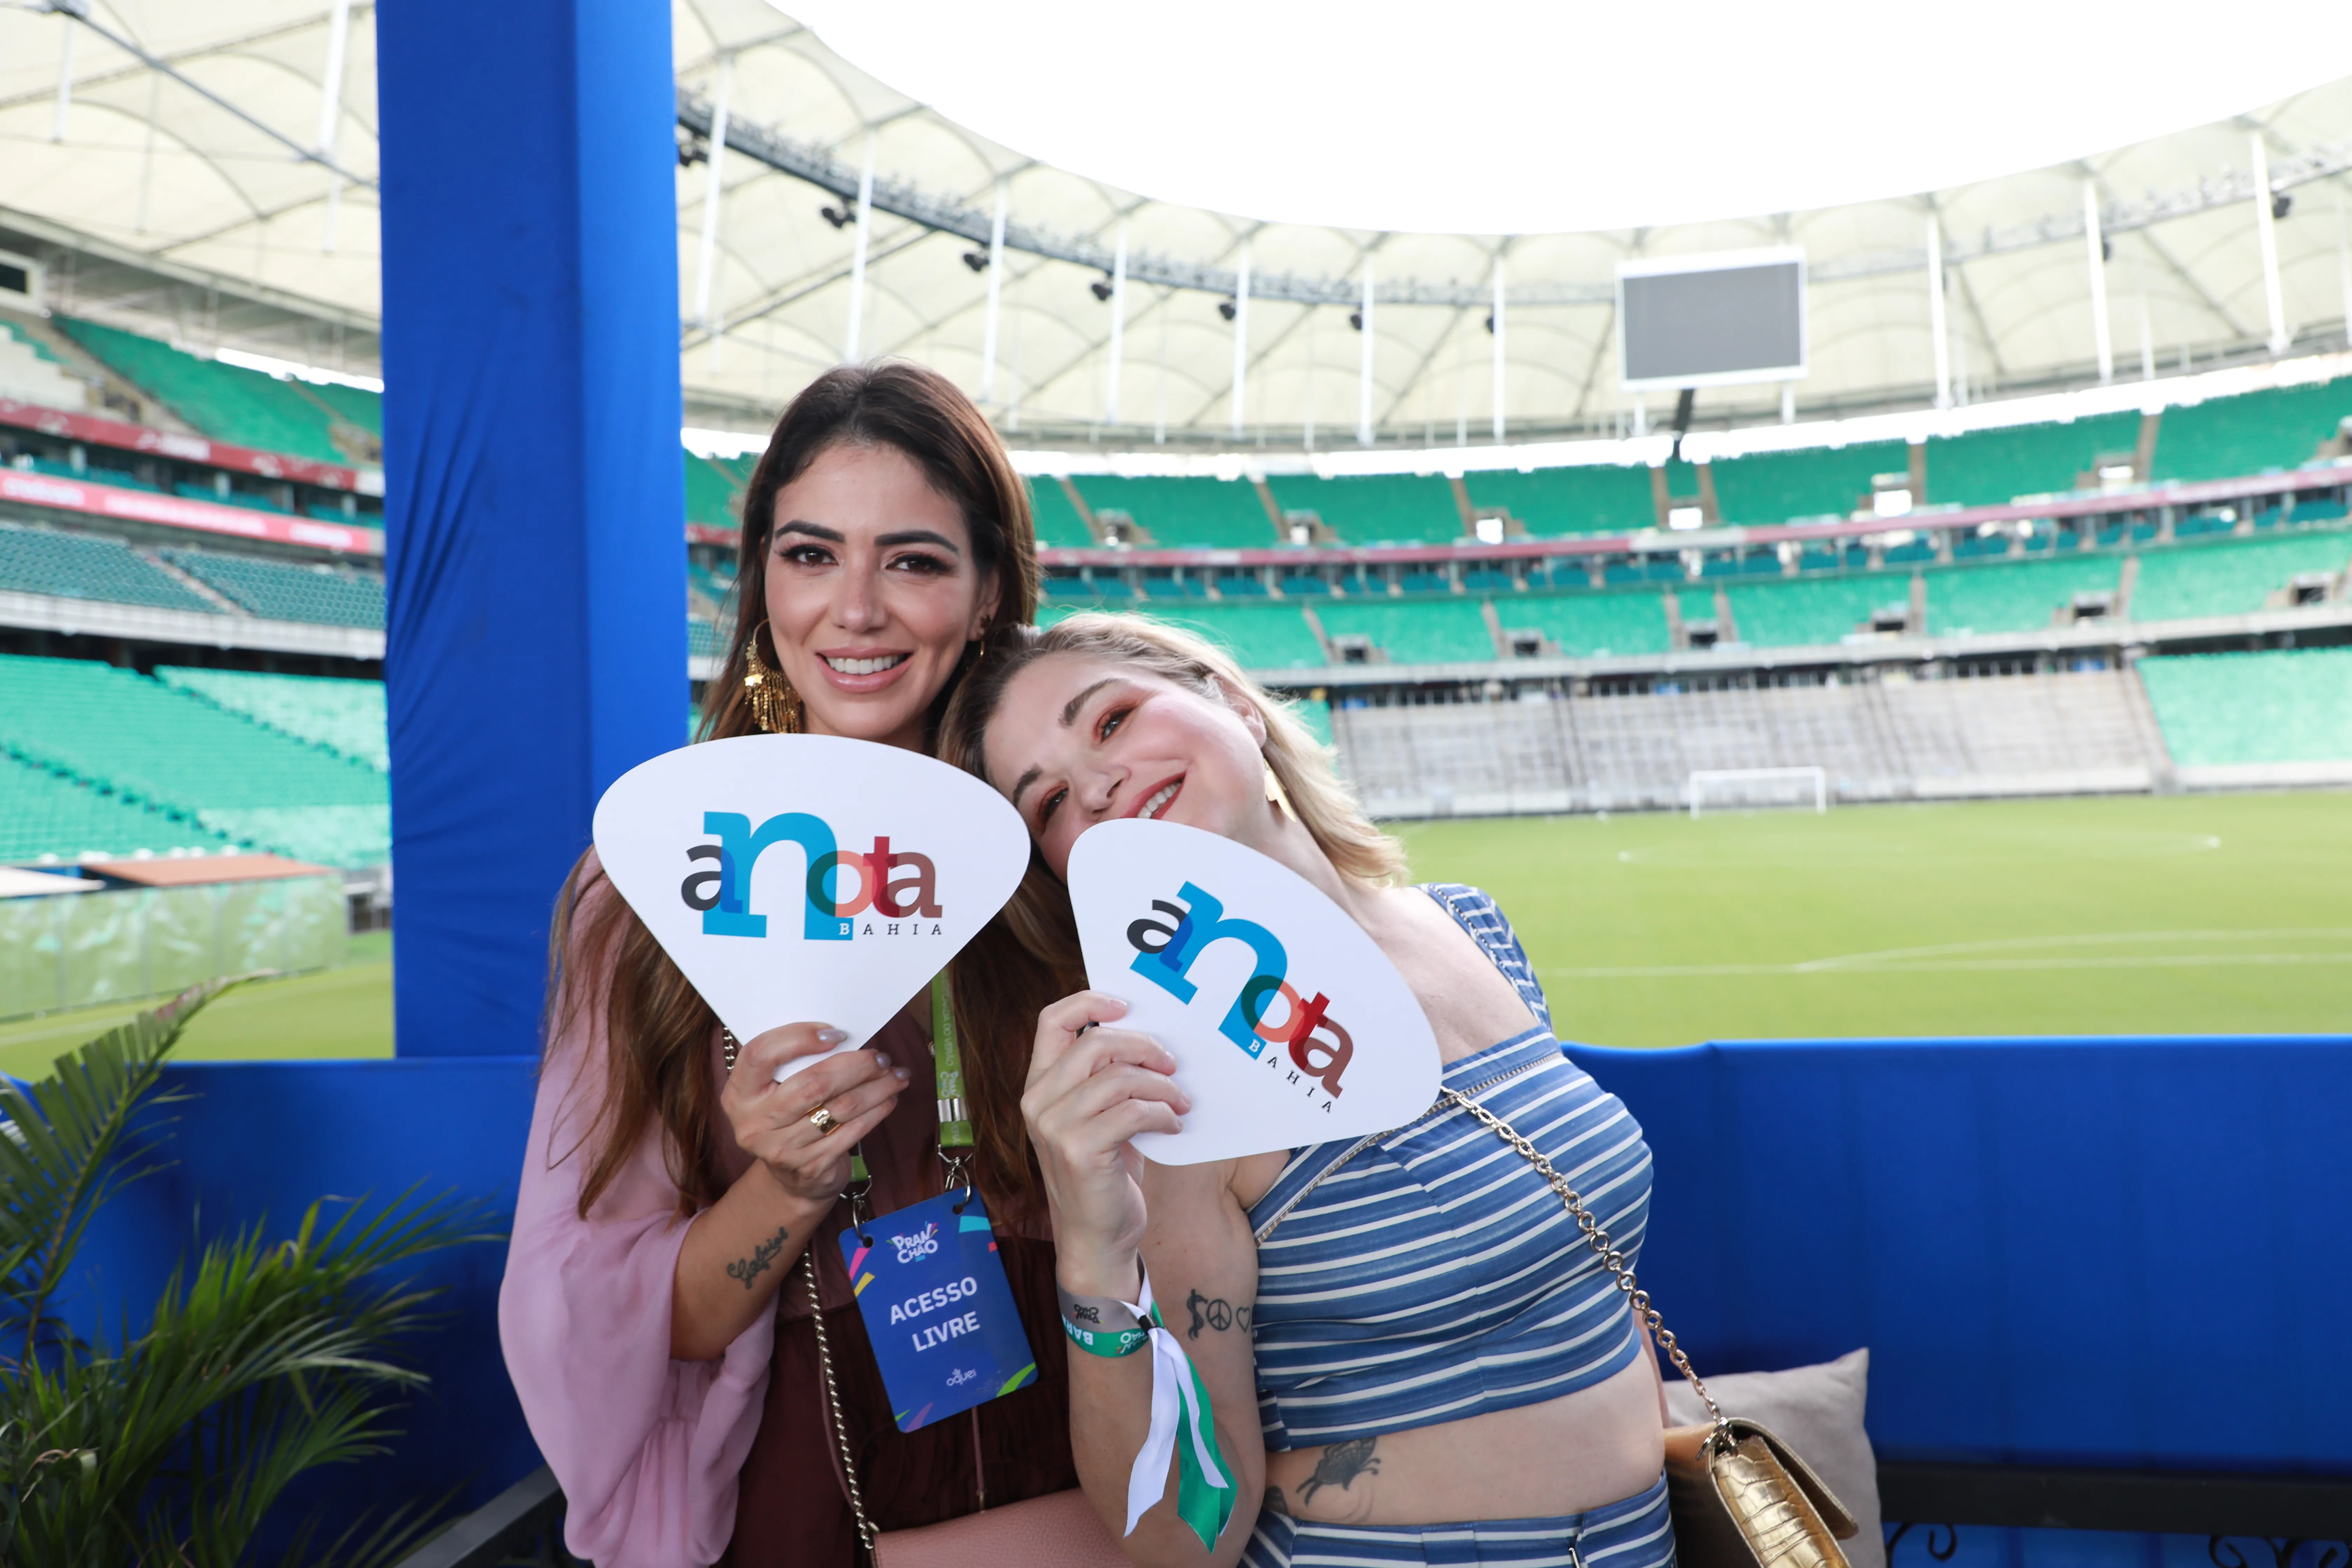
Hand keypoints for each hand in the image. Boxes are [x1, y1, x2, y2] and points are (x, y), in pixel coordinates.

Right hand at [721, 1023, 910, 1203]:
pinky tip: (888, 1099)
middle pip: (812, 1083)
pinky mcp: (809, 1167)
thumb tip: (845, 1037)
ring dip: (876, 1087)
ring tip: (896, 1075)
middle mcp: (754, 1123)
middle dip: (856, 1065)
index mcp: (739, 1093)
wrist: (791, 1179)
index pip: (761, 1054)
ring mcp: (780, 1149)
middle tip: (881, 1057)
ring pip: (840, 1108)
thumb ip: (796, 1063)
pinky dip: (876, 1111)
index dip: (799, 1038)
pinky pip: (852, 1131)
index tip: (837, 1033)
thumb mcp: (777, 1090)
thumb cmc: (789, 1118)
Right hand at [1021, 992, 1189, 1294]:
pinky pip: (1133, 1111)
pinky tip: (1173, 1125)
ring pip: (1120, 1076)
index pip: (1051, 1021)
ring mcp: (1055, 1127)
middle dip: (1144, 1046)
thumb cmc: (1103, 1173)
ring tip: (1180, 1103)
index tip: (1126, 1007)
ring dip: (1162, 1086)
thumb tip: (1147, 1039)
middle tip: (1171, 1063)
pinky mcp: (1080, 1151)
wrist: (1096, 1239)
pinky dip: (1163, 1113)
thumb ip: (1104, 1079)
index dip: (1089, 1002)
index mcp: (1038, 1087)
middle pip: (1096, 1042)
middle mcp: (1038, 1102)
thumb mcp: (1096, 1118)